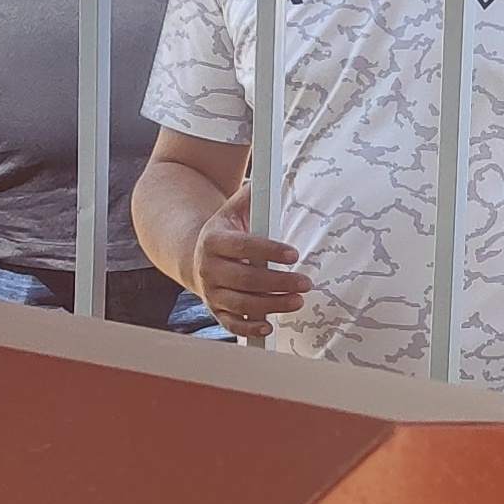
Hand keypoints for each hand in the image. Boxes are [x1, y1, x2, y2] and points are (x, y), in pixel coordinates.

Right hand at [192, 186, 311, 341]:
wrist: (197, 256)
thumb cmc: (228, 232)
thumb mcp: (235, 209)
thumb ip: (255, 196)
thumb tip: (278, 175)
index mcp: (213, 240)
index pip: (243, 246)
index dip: (269, 250)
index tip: (293, 254)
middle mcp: (208, 268)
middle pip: (245, 279)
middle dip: (278, 282)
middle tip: (306, 282)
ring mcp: (211, 292)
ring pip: (241, 303)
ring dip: (271, 305)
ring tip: (298, 301)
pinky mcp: (216, 310)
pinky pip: (231, 323)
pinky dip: (249, 328)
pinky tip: (269, 327)